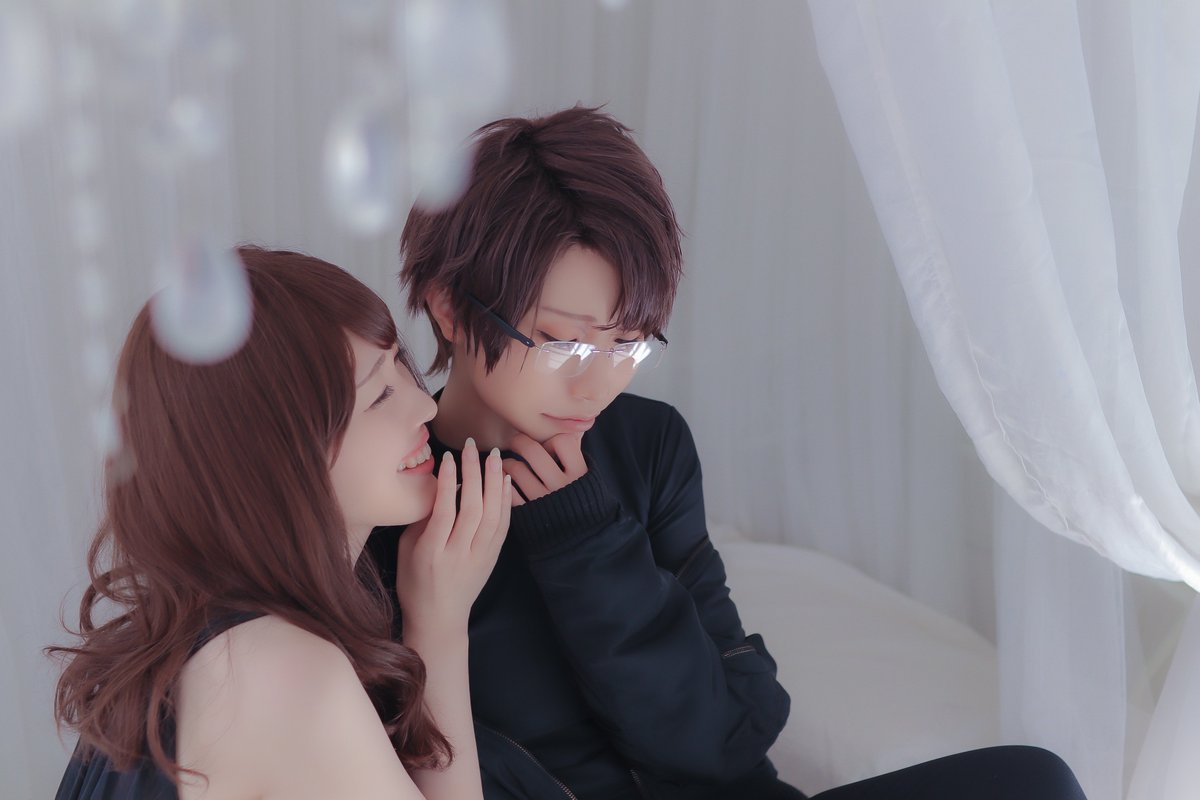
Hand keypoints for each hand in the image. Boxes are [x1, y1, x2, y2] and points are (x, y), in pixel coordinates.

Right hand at [395, 438, 510, 636]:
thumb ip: (421, 520)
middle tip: (473, 447)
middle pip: (472, 509)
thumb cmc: (415, 584)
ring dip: (494, 483)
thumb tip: (437, 487)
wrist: (439, 620)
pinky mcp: (492, 559)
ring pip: (492, 516)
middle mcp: (458, 555)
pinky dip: (505, 503)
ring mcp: (479, 558)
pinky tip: (505, 482)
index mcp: (431, 553)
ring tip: (495, 456)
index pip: (444, 511)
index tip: (449, 457)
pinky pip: (502, 527)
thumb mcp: (407, 551)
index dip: (448, 482)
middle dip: (474, 474)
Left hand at [502, 432, 586, 505]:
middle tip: (516, 441)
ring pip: (517, 469)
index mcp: (578, 474)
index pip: (561, 441)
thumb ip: (577, 454)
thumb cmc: (583, 501)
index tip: (548, 446)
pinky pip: (509, 491)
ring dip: (508, 462)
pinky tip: (505, 479)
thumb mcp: (588, 478)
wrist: (581, 539)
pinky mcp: (528, 512)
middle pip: (533, 451)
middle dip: (520, 441)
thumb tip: (571, 426)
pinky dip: (504, 482)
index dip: (551, 440)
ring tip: (508, 462)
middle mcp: (560, 485)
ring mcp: (542, 498)